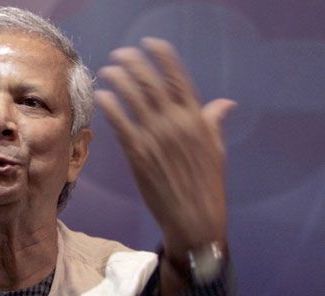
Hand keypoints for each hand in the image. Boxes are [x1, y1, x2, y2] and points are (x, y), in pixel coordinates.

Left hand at [94, 38, 234, 261]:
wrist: (194, 219)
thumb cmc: (207, 186)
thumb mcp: (216, 151)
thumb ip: (213, 123)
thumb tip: (224, 103)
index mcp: (197, 121)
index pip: (179, 80)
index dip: (164, 58)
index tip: (151, 44)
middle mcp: (176, 124)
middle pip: (152, 84)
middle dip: (135, 64)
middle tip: (121, 53)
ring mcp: (156, 139)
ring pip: (134, 100)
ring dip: (120, 80)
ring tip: (108, 69)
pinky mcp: (138, 155)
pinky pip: (121, 124)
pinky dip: (111, 107)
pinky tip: (102, 95)